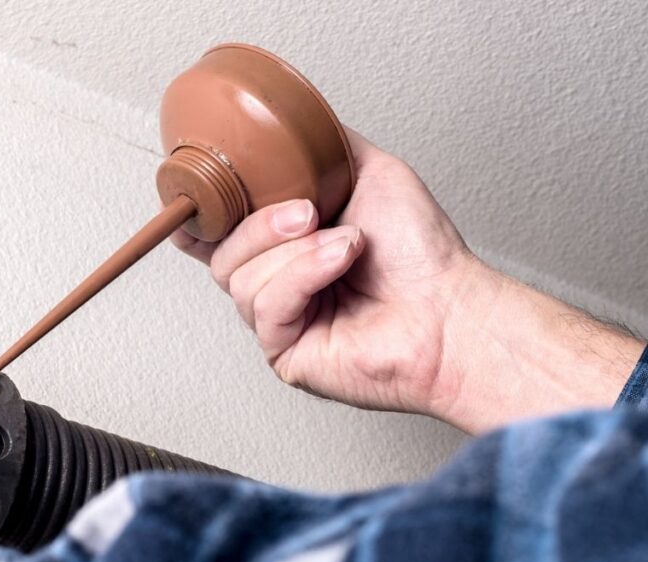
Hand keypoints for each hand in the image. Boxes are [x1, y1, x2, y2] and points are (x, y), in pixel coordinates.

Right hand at [172, 128, 644, 431]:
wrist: (451, 307)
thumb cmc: (422, 255)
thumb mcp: (371, 173)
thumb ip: (325, 149)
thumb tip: (291, 122)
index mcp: (285, 248)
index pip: (219, 237)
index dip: (200, 222)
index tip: (196, 202)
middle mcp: (276, 285)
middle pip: (221, 252)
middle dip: (261, 225)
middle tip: (309, 213)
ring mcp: (277, 321)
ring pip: (238, 276)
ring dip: (295, 250)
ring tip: (346, 243)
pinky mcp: (283, 352)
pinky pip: (265, 304)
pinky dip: (303, 274)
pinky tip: (340, 263)